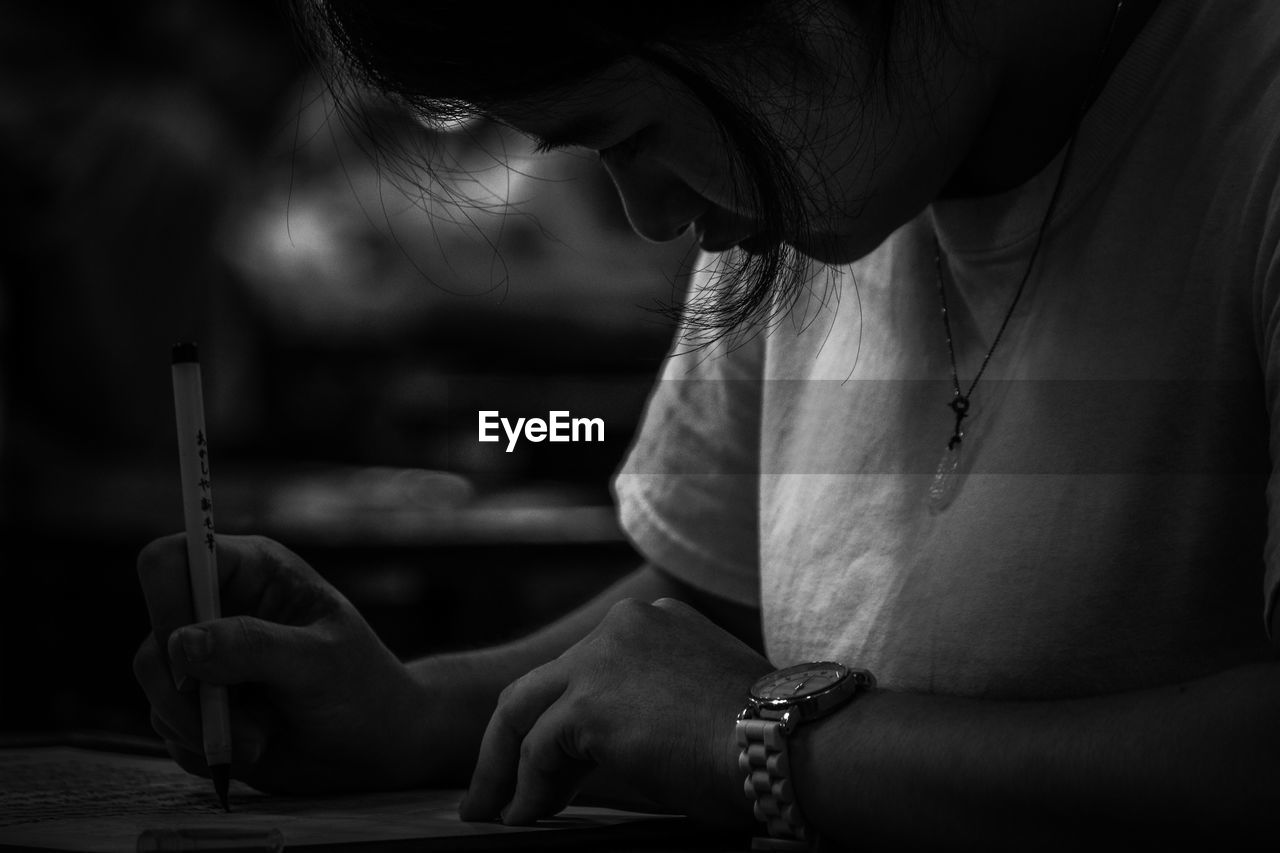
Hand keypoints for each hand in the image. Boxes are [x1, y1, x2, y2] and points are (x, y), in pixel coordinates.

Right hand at [132, 533, 434, 793]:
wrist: (374, 748)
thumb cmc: (362, 689)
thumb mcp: (319, 662)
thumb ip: (254, 646)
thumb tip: (181, 644)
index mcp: (253, 571)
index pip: (173, 559)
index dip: (164, 603)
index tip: (186, 661)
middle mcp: (221, 608)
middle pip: (155, 635)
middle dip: (185, 694)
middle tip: (235, 727)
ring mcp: (206, 659)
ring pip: (156, 688)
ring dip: (201, 727)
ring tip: (261, 739)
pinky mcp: (200, 705)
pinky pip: (168, 728)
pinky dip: (202, 748)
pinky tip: (252, 749)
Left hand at [458, 597, 770, 827]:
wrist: (789, 741)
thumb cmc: (766, 739)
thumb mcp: (698, 701)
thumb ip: (651, 705)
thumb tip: (612, 751)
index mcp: (655, 621)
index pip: (585, 668)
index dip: (558, 719)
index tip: (544, 759)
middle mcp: (623, 626)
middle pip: (541, 683)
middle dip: (508, 739)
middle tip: (492, 786)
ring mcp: (602, 658)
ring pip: (525, 711)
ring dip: (506, 768)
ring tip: (498, 809)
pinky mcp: (590, 702)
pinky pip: (538, 751)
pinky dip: (527, 787)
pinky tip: (527, 816)